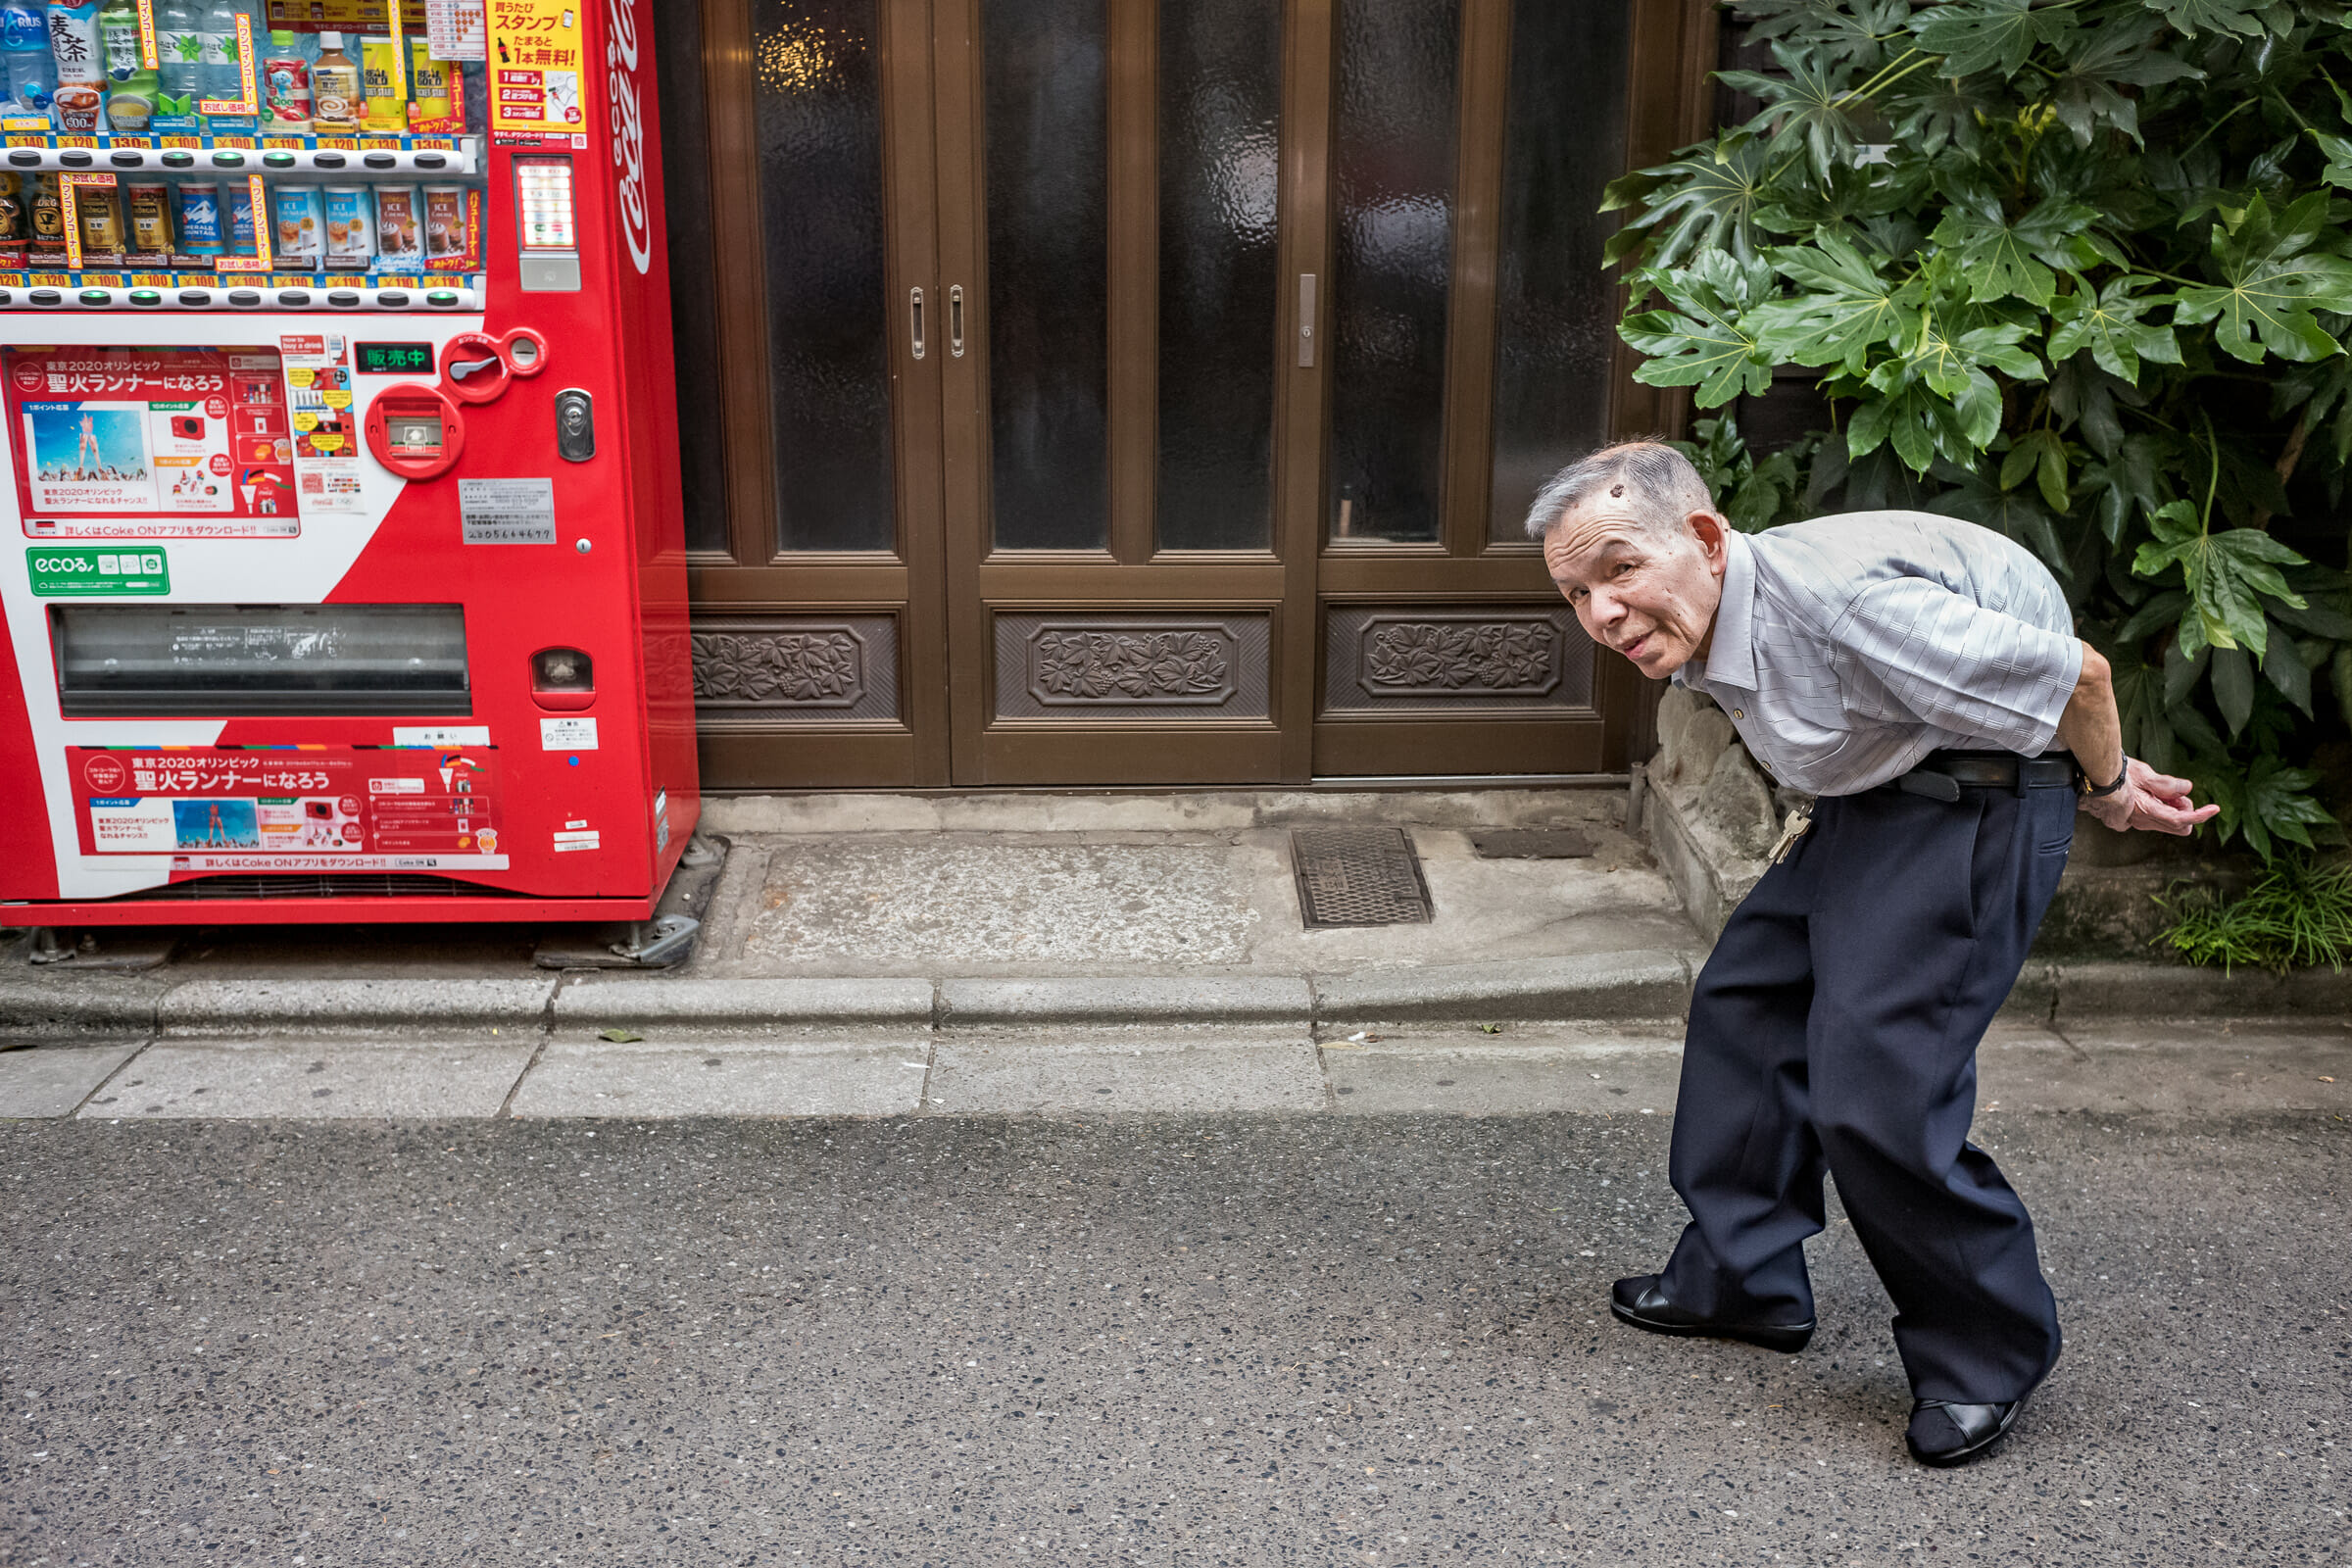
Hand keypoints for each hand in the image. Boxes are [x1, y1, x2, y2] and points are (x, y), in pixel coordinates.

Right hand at [2080, 756, 2217, 834]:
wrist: (2090, 776)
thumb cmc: (2115, 773)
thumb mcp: (2145, 774)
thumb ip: (2168, 784)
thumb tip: (2187, 789)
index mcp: (2147, 812)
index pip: (2181, 820)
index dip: (2200, 815)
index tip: (2215, 808)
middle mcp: (2142, 822)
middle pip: (2178, 826)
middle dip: (2185, 810)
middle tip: (2177, 792)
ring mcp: (2136, 821)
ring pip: (2168, 823)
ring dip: (2173, 808)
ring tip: (2162, 789)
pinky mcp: (2132, 817)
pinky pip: (2156, 818)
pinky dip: (2162, 807)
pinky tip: (2152, 793)